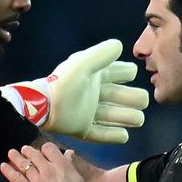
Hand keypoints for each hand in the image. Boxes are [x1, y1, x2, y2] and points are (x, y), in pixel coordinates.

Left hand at [0, 39, 148, 142]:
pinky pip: (102, 135)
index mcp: (97, 76)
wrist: (42, 107)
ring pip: (117, 116)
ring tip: (136, 119)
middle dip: (135, 98)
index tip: (129, 75)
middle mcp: (96, 94)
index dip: (129, 73)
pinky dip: (114, 135)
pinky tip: (124, 135)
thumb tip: (120, 46)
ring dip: (129, 117)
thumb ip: (101, 55)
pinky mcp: (83, 129)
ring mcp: (90, 113)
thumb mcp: (82, 65)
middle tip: (140, 102)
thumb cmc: (63, 83)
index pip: (123, 72)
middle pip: (125, 96)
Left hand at [0, 143, 86, 181]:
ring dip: (16, 157)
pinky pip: (16, 178)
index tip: (42, 151)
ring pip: (24, 164)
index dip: (44, 148)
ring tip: (11, 153)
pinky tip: (3, 166)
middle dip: (28, 151)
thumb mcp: (77, 178)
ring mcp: (36, 180)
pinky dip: (8, 171)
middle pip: (34, 155)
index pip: (49, 148)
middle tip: (24, 150)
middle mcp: (47, 169)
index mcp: (61, 165)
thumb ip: (70, 164)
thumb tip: (68, 153)